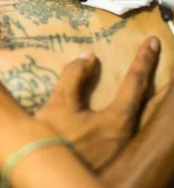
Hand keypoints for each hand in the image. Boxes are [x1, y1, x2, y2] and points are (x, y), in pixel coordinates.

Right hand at [36, 37, 160, 170]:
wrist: (54, 179)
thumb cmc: (56, 141)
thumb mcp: (59, 105)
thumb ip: (73, 77)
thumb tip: (89, 57)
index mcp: (120, 119)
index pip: (137, 83)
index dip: (145, 60)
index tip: (153, 42)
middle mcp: (131, 134)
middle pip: (156, 104)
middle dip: (164, 83)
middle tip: (169, 65)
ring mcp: (128, 148)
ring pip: (150, 118)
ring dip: (155, 100)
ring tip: (157, 87)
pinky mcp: (120, 157)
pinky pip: (140, 129)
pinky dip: (144, 114)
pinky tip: (135, 113)